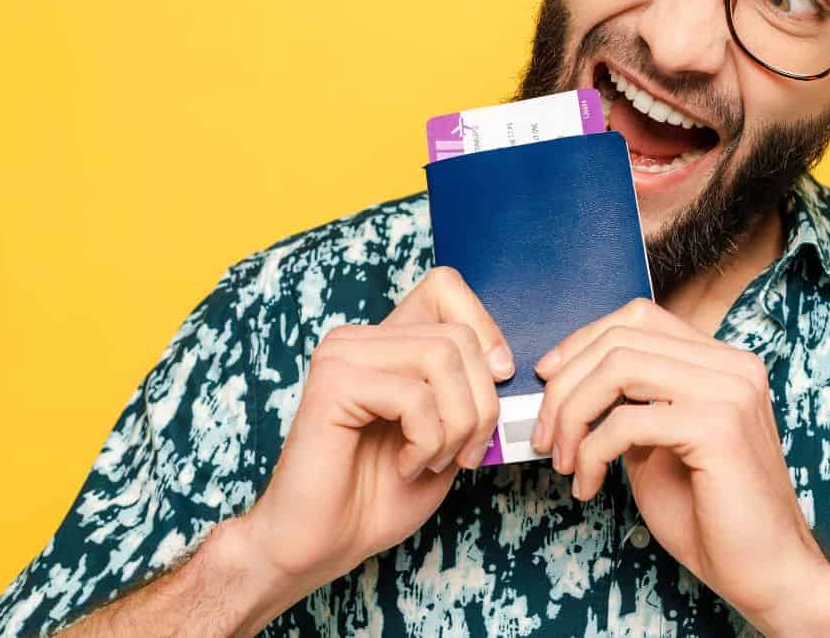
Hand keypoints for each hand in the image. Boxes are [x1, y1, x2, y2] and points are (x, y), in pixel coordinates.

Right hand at [232, 266, 512, 605]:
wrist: (324, 544)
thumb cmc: (382, 494)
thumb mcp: (447, 434)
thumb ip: (470, 391)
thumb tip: (505, 365)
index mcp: (386, 341)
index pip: (445, 286)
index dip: (485, 328)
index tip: (497, 380)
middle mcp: (360, 338)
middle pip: (459, 336)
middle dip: (481, 404)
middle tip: (464, 453)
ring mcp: (342, 355)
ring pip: (443, 359)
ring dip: (457, 425)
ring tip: (434, 460)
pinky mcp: (332, 382)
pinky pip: (414, 396)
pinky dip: (427, 442)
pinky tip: (405, 465)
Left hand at [531, 299, 829, 634]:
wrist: (767, 573)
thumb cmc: (713, 519)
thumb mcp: (658, 448)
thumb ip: (630, 407)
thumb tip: (570, 387)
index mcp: (722, 363)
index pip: (639, 318)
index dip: (582, 342)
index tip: (549, 380)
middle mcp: (732, 366)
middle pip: (621, 339)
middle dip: (565, 386)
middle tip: (544, 436)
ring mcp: (730, 392)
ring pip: (618, 368)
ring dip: (572, 415)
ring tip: (562, 459)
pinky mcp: (718, 427)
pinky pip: (627, 422)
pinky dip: (590, 453)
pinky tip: (588, 485)